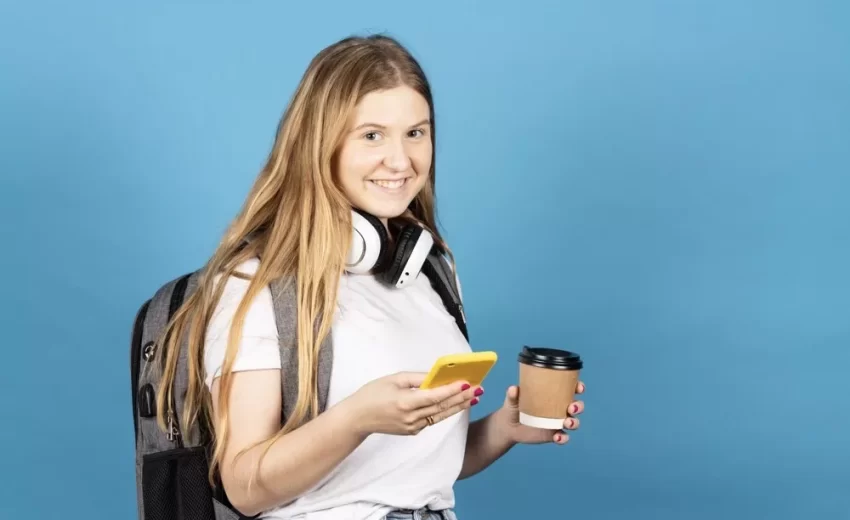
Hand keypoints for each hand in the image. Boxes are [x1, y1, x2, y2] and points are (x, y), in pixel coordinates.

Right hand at [344, 372, 479, 436]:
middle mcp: (411, 418)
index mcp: (405, 403)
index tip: (467, 382)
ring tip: (474, 396)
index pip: (434, 396)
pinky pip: (433, 419)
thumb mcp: (394, 379)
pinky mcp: (413, 431)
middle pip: (442, 407)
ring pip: (441, 415)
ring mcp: (413, 427)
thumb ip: (417, 378)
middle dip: (462, 397)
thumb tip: (437, 376)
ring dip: (459, 405)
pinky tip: (457, 403)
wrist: (358, 418)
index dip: (452, 390)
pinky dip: (445, 411)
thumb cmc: (373, 394)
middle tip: (479, 388)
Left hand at [496, 380, 585, 444]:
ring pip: (573, 422)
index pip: (570, 389)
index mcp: (553, 395)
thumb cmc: (513, 407)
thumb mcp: (512, 400)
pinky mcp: (553, 435)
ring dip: (574, 422)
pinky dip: (563, 438)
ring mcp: (557, 422)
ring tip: (567, 422)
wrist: (508, 427)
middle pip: (576, 406)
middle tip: (572, 407)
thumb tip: (513, 389)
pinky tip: (557, 437)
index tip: (578, 388)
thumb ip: (513, 395)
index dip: (578, 387)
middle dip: (579, 407)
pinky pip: (563, 437)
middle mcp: (559, 408)